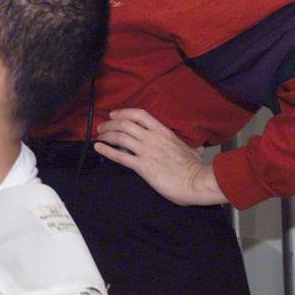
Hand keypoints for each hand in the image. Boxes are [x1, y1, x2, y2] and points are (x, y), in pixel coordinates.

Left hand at [94, 108, 225, 205]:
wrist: (197, 182)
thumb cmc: (195, 167)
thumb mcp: (190, 148)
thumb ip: (183, 144)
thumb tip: (191, 146)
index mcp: (163, 132)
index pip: (140, 115)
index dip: (124, 112)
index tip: (114, 114)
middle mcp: (152, 138)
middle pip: (125, 124)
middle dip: (110, 124)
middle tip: (102, 127)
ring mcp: (146, 151)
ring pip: (120, 137)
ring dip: (106, 135)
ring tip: (99, 136)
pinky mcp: (142, 166)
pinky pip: (120, 156)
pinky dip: (106, 150)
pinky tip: (98, 147)